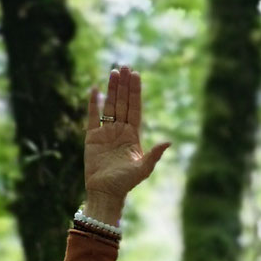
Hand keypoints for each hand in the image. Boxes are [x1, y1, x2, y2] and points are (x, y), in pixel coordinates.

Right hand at [84, 64, 169, 217]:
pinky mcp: (92, 137)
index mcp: (133, 135)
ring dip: (112, 89)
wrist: (105, 193)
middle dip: (124, 85)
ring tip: (113, 71)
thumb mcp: (143, 169)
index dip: (135, 92)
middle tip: (125, 66)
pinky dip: (93, 103)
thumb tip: (169, 141)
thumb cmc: (125, 183)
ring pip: (109, 105)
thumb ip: (154, 154)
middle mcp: (120, 131)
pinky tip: (95, 89)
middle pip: (123, 103)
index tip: (136, 76)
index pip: (135, 108)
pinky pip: (93, 116)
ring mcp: (106, 132)